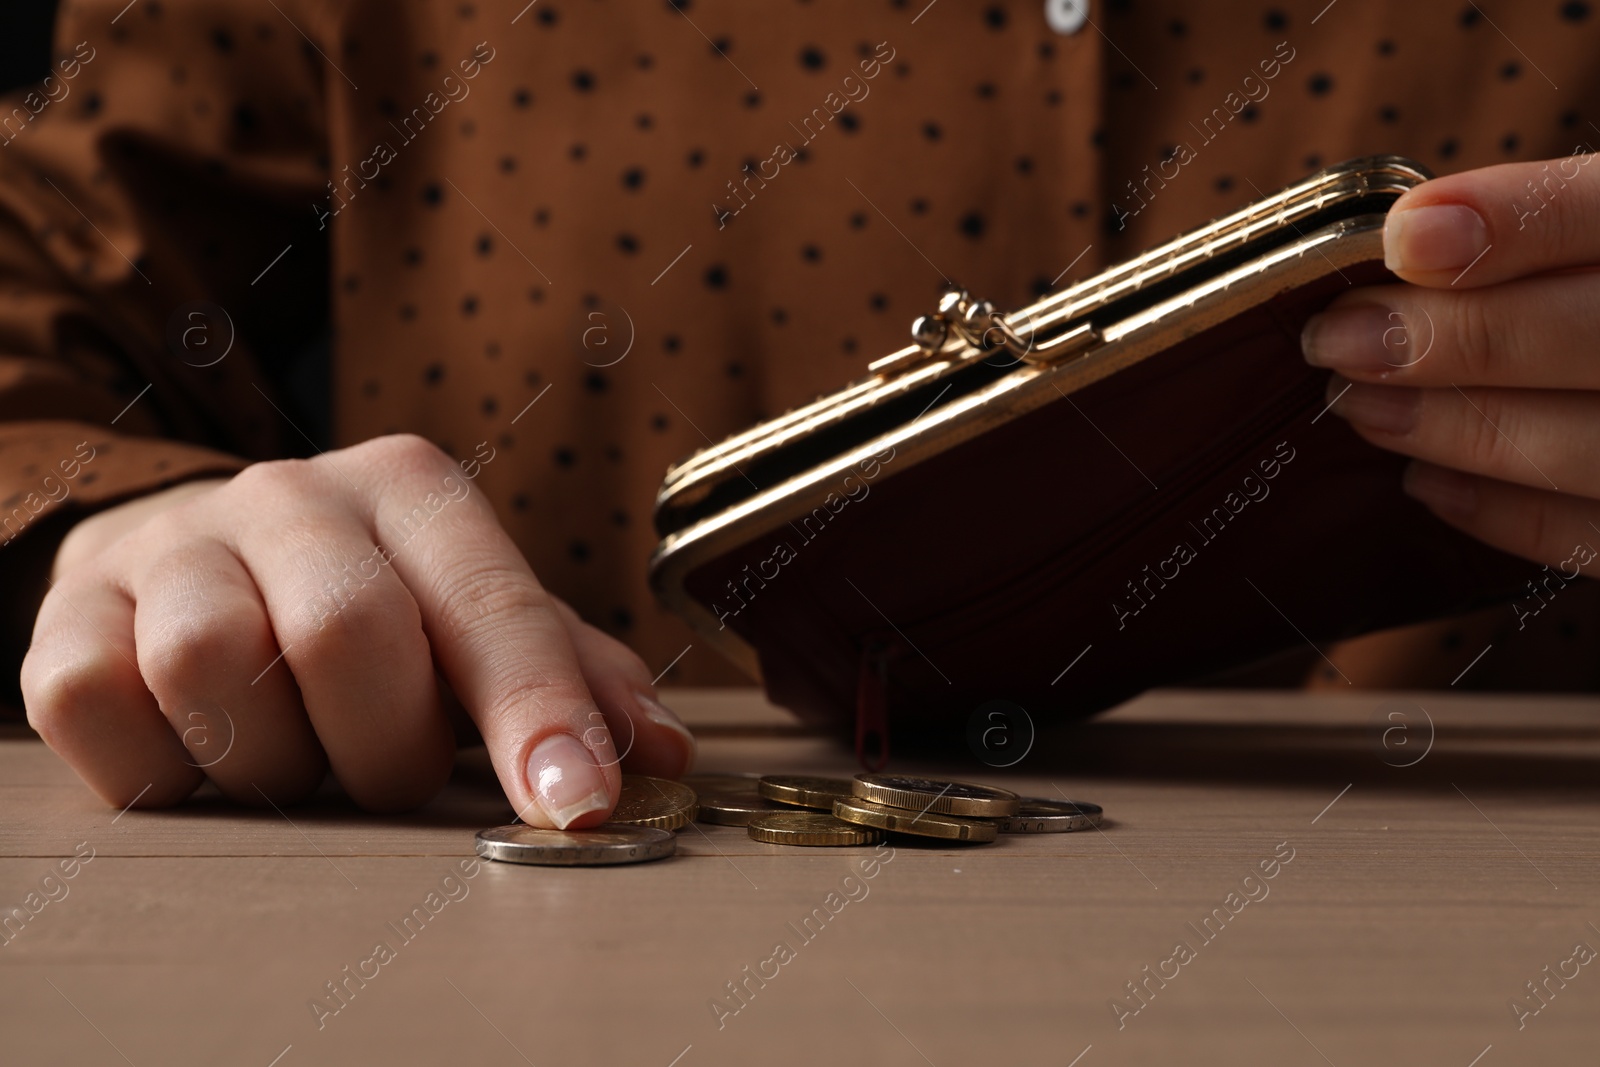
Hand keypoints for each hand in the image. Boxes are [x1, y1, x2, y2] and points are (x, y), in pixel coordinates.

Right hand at [21, 435, 694, 822]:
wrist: (193, 561)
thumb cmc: (367, 603)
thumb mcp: (474, 623)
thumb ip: (571, 676)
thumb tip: (665, 754)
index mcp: (410, 490)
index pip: (490, 604)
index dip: (538, 709)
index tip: (577, 804)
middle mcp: (290, 493)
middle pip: (348, 633)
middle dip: (385, 745)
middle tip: (389, 770)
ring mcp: (171, 543)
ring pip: (215, 668)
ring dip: (274, 758)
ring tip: (295, 751)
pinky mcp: (68, 607)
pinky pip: (95, 702)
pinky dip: (159, 763)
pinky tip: (199, 751)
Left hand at [1301, 150, 1599, 567]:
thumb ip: (1556, 222)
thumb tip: (1414, 242)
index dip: (1516, 221)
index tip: (1406, 238)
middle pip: (1596, 333)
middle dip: (1454, 339)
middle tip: (1341, 341)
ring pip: (1589, 444)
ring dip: (1458, 428)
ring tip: (1364, 408)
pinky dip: (1507, 512)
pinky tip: (1429, 482)